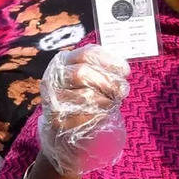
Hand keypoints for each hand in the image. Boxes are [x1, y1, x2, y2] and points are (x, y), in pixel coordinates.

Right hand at [37, 45, 130, 174]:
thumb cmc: (80, 94)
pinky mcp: (57, 121)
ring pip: (85, 96)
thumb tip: (123, 70)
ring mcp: (52, 99)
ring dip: (105, 100)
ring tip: (110, 103)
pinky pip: (84, 116)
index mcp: (63, 61)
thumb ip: (103, 68)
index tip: (125, 71)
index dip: (110, 61)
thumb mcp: (88, 75)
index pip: (87, 54)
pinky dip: (98, 115)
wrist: (63, 125)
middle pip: (82, 73)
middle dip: (108, 82)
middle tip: (121, 91)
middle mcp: (53, 78)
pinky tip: (101, 114)